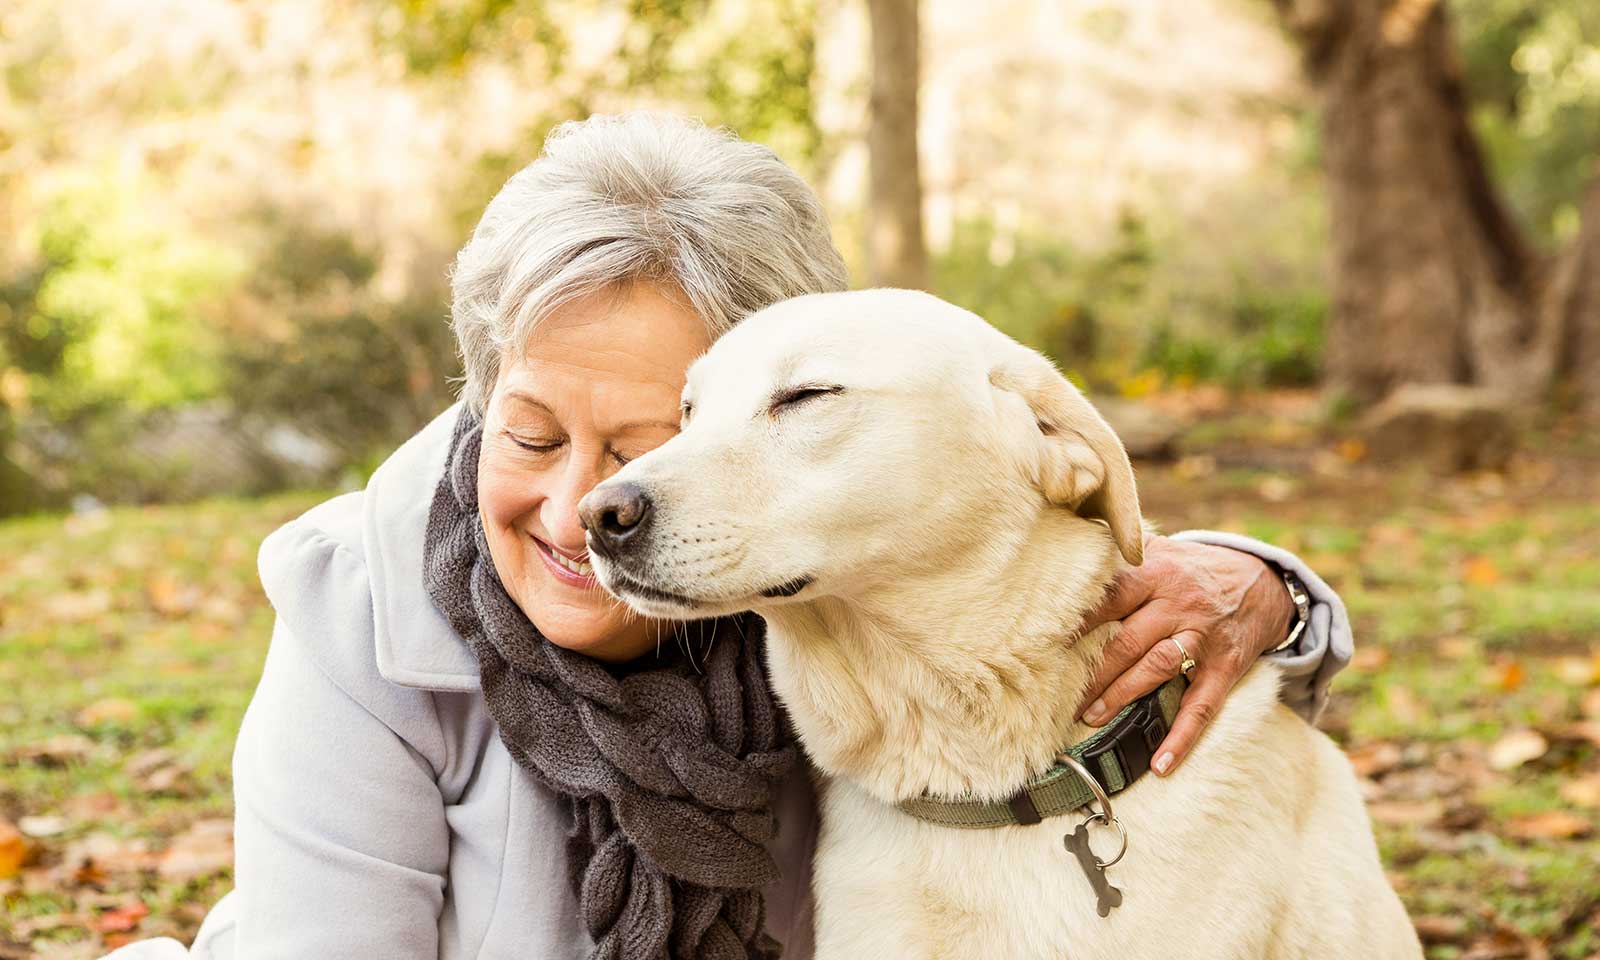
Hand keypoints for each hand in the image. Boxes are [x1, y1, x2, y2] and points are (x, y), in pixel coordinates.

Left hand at [1077, 535, 1295, 775]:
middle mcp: (1178, 605)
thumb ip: (1122, 555)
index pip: (1109, 597)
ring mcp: (1203, 638)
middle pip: (1127, 640)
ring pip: (1157, 669)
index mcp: (1157, 574)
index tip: (1044, 641)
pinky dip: (1182, 737)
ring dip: (1121, 695)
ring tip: (1090, 717)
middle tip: (1058, 694)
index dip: (1077, 621)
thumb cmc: (1194, 569)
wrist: (1263, 582)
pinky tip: (1161, 763)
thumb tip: (1069, 551)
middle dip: (1092, 671)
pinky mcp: (1225, 668)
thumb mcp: (1162, 550)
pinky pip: (1202, 706)